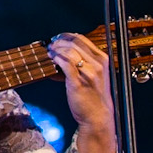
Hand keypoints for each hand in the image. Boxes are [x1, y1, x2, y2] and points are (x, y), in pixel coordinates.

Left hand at [50, 32, 117, 152]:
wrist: (98, 117)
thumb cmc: (93, 97)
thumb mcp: (93, 75)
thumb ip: (82, 62)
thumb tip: (62, 53)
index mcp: (102, 59)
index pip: (82, 39)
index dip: (66, 36)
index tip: (57, 38)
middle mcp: (97, 64)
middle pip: (74, 42)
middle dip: (59, 41)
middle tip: (51, 45)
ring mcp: (88, 73)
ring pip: (69, 51)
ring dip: (56, 50)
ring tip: (49, 53)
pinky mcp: (78, 82)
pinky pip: (66, 64)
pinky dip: (57, 59)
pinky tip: (52, 60)